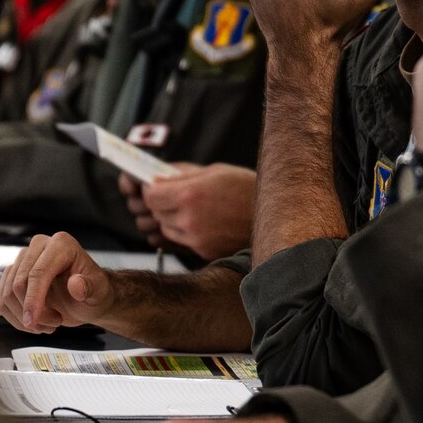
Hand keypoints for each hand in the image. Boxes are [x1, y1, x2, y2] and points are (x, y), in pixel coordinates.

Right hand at [0, 231, 112, 332]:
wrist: (88, 299)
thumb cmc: (94, 292)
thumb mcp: (99, 293)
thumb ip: (90, 288)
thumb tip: (76, 284)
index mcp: (62, 245)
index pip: (38, 273)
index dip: (33, 300)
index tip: (33, 321)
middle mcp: (40, 246)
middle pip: (19, 284)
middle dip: (33, 312)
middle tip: (54, 324)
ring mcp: (24, 259)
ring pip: (8, 294)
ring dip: (24, 318)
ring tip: (48, 324)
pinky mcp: (14, 273)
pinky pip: (3, 299)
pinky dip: (16, 317)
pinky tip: (36, 322)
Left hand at [125, 164, 256, 260]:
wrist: (273, 213)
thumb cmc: (245, 187)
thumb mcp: (212, 171)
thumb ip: (181, 176)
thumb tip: (156, 178)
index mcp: (190, 194)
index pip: (150, 195)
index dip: (151, 189)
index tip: (156, 186)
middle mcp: (189, 218)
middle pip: (156, 212)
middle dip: (161, 203)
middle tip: (175, 196)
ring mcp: (196, 238)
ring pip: (166, 229)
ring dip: (171, 219)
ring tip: (191, 209)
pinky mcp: (204, 251)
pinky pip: (183, 240)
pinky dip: (186, 231)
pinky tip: (203, 221)